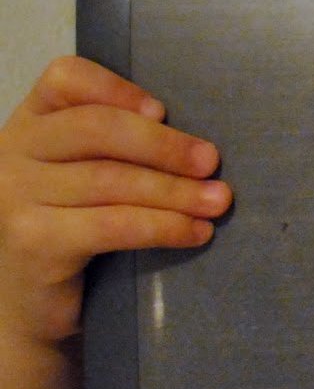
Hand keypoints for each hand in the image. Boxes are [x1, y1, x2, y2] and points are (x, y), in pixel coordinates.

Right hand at [0, 57, 227, 341]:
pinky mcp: (33, 240)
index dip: (117, 88)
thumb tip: (196, 144)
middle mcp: (11, 153)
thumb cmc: (71, 230)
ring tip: (219, 200)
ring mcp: (14, 197)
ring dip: (176, 191)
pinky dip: (164, 226)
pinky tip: (196, 232)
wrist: (28, 308)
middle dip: (164, 145)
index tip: (163, 110)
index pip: (64, 79)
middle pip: (96, 128)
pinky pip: (113, 225)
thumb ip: (115, 148)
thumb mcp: (84, 176)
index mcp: (29, 123)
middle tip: (211, 161)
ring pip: (111, 180)